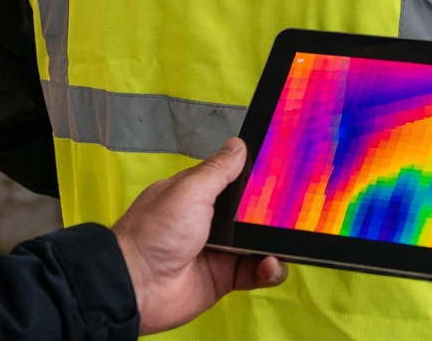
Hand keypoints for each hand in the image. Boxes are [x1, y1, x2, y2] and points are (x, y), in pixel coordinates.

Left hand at [113, 138, 286, 334]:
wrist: (135, 287)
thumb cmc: (154, 234)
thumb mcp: (189, 190)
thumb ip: (218, 169)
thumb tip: (238, 145)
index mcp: (199, 194)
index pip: (237, 180)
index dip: (260, 177)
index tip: (286, 170)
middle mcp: (211, 221)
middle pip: (254, 212)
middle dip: (275, 211)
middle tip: (296, 208)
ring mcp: (219, 250)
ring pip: (260, 242)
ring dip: (277, 242)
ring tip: (287, 240)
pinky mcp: (225, 278)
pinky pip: (256, 273)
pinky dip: (269, 270)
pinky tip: (270, 265)